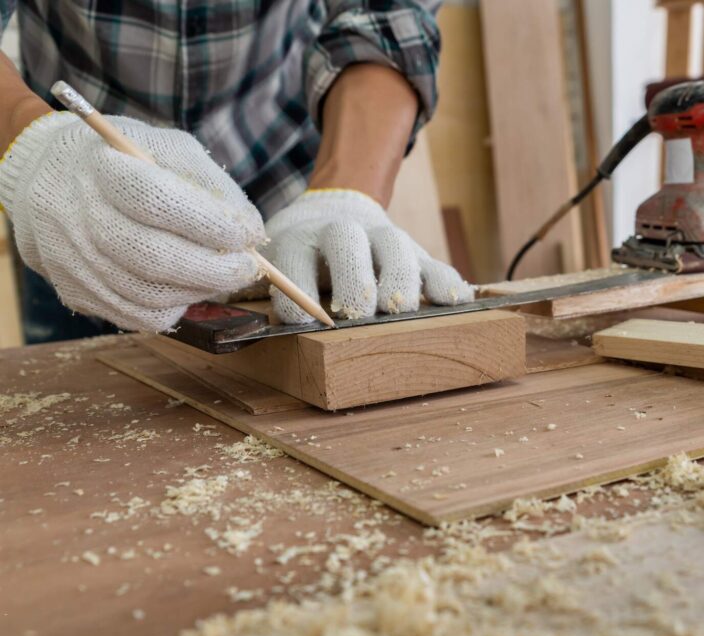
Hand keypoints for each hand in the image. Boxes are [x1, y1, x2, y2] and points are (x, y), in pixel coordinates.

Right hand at [0, 112, 264, 331]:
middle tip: (248, 269)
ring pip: (148, 295)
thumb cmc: (124, 163)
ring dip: (199, 291)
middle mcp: (78, 215)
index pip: (156, 200)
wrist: (47, 179)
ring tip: (222, 277)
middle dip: (214, 269)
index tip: (249, 234)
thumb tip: (251, 231)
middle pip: (152, 257)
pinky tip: (188, 288)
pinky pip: (137, 317)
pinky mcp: (76, 292)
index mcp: (101, 168)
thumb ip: (209, 183)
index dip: (210, 223)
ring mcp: (73, 259)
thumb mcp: (165, 148)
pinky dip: (174, 309)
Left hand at [264, 190, 472, 322]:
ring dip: (400, 281)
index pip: (293, 263)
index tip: (302, 326)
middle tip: (356, 313)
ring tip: (400, 310)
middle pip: (350, 247)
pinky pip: (438, 265)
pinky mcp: (417, 252)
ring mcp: (384, 239)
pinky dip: (447, 284)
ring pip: (397, 250)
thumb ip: (250, 288)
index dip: (296, 297)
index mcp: (297, 239)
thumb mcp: (268, 262)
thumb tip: (213, 326)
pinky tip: (456, 303)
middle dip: (353, 281)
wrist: (340, 207)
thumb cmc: (298, 255)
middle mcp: (342, 233)